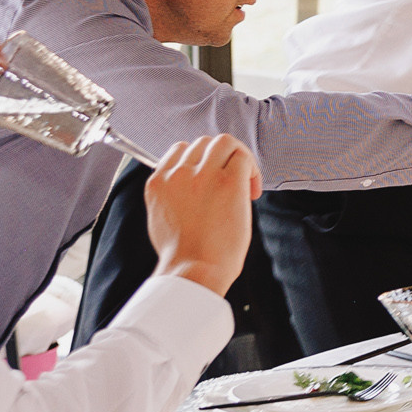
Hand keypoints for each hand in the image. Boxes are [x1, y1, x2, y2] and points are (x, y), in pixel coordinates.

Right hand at [145, 134, 261, 297]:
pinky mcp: (228, 182)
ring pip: (224, 142)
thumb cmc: (184, 253)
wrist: (194, 269)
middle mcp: (178, 174)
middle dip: (221, 158)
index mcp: (159, 182)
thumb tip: (188, 188)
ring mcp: (203, 175)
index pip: (180, 149)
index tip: (212, 177)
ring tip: (245, 182)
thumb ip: (172, 195)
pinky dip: (252, 169)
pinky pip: (243, 157)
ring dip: (238, 157)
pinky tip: (252, 191)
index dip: (200, 159)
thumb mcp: (163, 217)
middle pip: (203, 142)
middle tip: (234, 181)